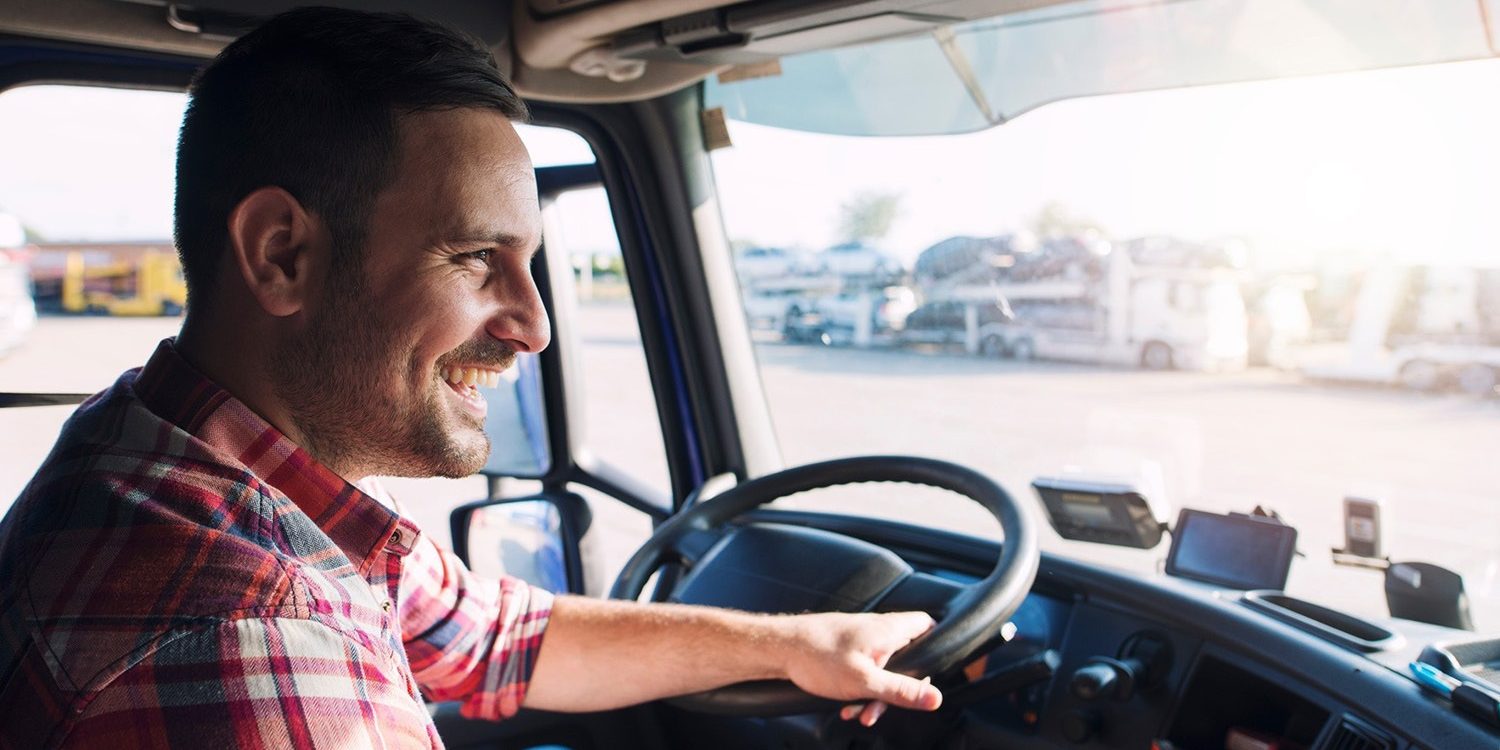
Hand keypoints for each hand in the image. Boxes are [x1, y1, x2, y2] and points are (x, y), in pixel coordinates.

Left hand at [778, 611, 941, 724]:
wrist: (778, 648)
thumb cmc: (817, 656)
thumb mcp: (865, 682)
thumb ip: (902, 691)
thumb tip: (935, 698)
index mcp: (888, 630)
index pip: (928, 625)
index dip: (936, 646)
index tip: (932, 671)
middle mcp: (877, 630)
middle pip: (906, 657)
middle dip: (899, 687)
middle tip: (888, 705)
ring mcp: (861, 639)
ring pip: (883, 669)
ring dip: (875, 694)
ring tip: (859, 713)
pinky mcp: (845, 649)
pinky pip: (864, 671)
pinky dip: (859, 689)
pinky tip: (846, 707)